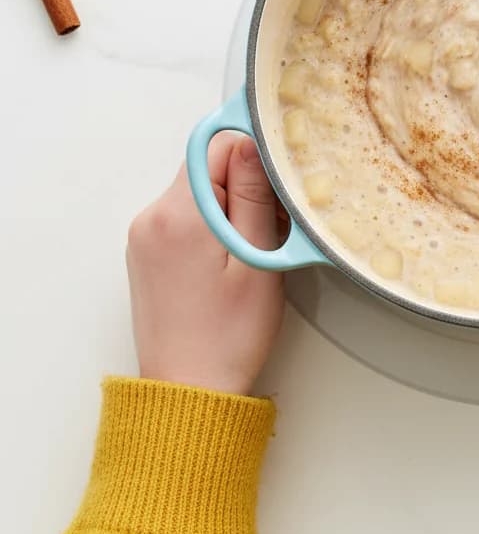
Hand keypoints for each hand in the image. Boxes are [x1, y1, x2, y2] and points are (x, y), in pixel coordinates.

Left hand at [126, 134, 284, 395]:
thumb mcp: (257, 260)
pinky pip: (186, 216)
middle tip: (273, 224)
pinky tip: (235, 257)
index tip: (279, 182)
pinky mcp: (148, 253)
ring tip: (255, 248)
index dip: (255, 156)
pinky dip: (215, 224)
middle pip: (207, 167)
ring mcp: (144, 236)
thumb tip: (251, 142)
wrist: (190, 390)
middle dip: (246, 183)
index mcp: (178, 215)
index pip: (216, 146)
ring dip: (233, 205)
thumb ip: (253, 195)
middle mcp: (151, 218)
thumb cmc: (227, 336)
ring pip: (199, 191)